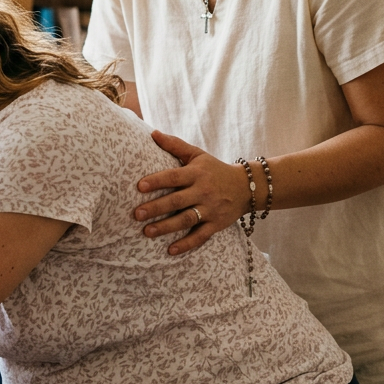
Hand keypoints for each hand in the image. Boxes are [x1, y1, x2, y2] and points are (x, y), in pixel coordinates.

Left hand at [135, 131, 250, 255]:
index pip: (174, 177)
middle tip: (137, 214)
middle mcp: (203, 191)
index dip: (157, 181)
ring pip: (186, 220)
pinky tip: (170, 250)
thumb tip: (152, 133)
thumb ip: (175, 145)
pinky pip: (200, 236)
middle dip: (156, 208)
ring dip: (166, 227)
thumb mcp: (197, 155)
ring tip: (147, 231)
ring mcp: (211, 209)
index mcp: (196, 173)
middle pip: (177, 201)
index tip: (139, 186)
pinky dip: (186, 244)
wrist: (246, 187)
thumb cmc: (214, 169)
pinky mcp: (216, 224)